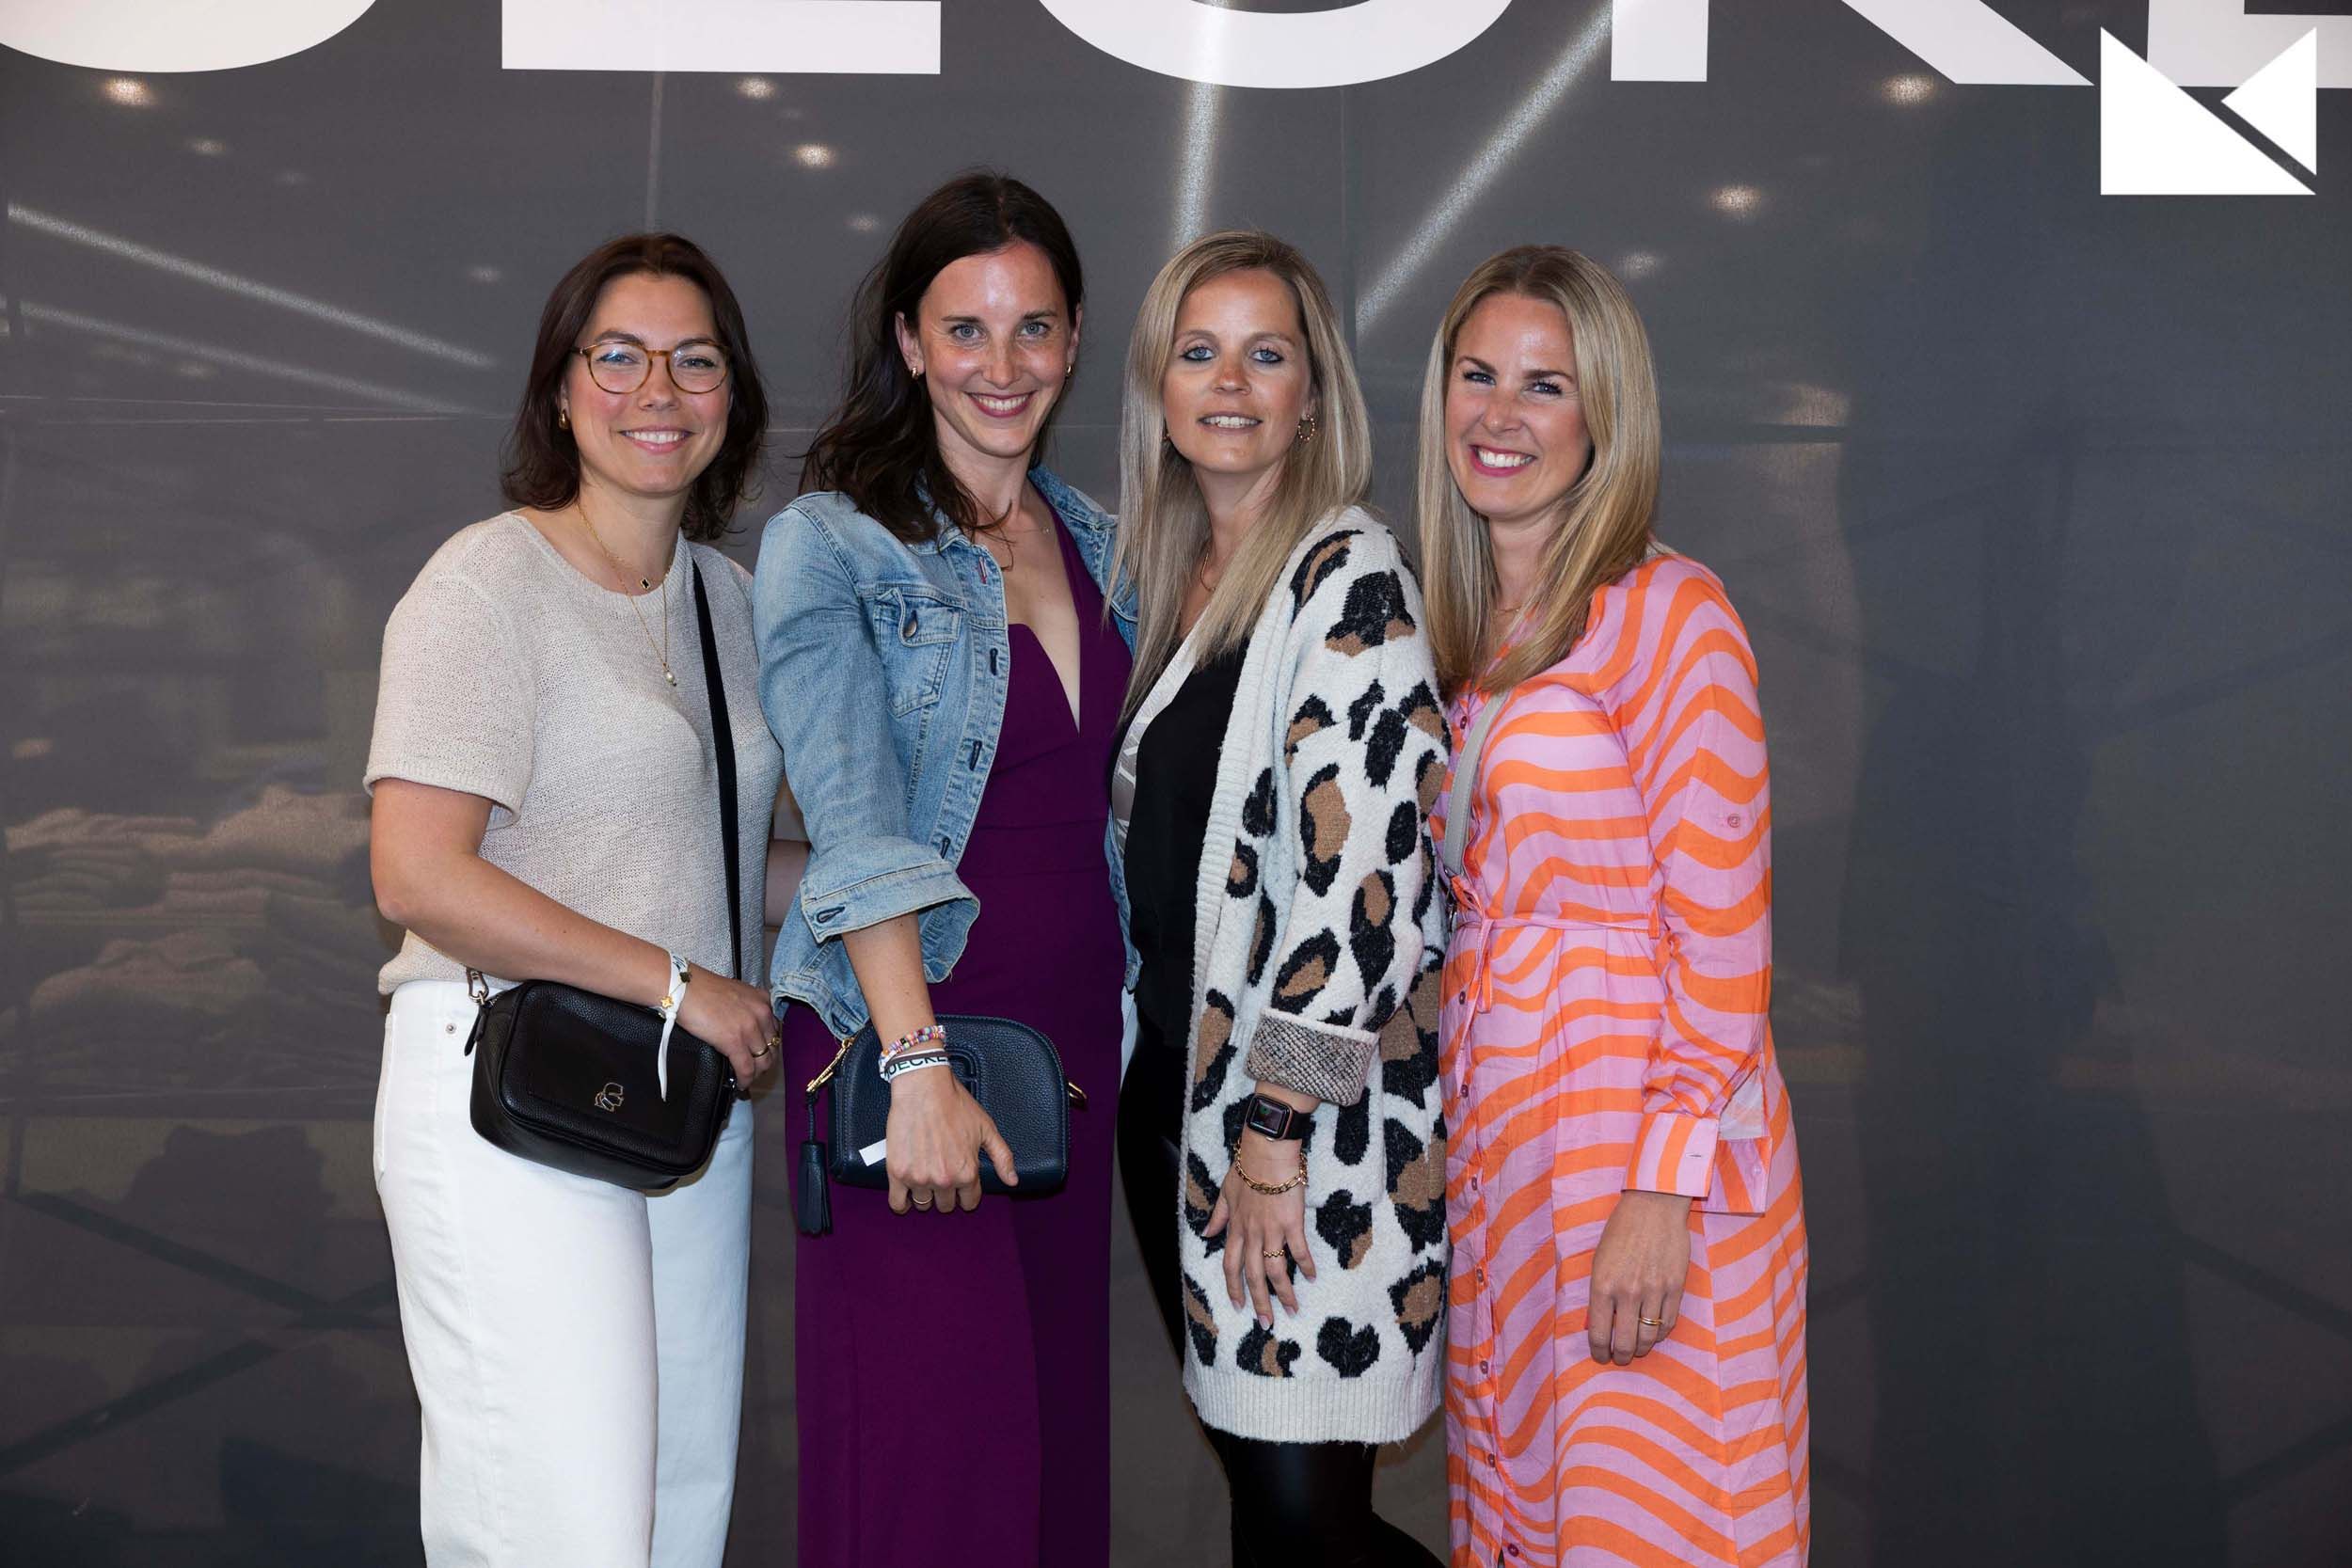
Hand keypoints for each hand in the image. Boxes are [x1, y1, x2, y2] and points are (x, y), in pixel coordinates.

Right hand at [673, 964, 779, 1092]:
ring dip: (756, 1073)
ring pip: (763, 1061)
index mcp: (762, 1000)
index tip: (761, 1053)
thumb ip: (744, 1008)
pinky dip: (745, 1079)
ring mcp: (750, 1028)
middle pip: (772, 1046)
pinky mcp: (735, 1042)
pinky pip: (746, 1068)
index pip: (774, 1029)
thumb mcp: (734, 993)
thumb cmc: (700, 989)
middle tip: (755, 1069)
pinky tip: (740, 1083)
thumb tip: (742, 1025)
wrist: (683, 988)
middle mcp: (761, 1013)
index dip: (768, 1045)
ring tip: (747, 1078)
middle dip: (764, 1060)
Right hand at [884, 1064, 1015, 1215]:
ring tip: (925, 1179)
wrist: (923, 1088)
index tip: (961, 1186)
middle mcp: (944, 1180)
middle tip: (941, 1176)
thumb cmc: (955, 1104)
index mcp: (967, 1172)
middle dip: (946, 1194)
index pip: (969, 1202)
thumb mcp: (986, 1129)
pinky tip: (905, 1198)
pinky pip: (897, 1203)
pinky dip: (901, 1204)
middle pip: (945, 1205)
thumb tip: (1012, 1180)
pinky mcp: (897, 1173)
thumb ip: (1002, 1157)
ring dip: (925, 1196)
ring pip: (923, 1204)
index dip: (966, 1194)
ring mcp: (919, 1178)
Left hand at [1205, 1129, 1315, 1327]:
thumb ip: (1218, 1216)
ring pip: (1275, 1270)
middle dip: (1259, 1302)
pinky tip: (1312, 1278)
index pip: (1231, 1266)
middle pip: (1253, 1276)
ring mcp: (1272, 1230)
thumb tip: (1206, 1233)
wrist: (1266, 1151)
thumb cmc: (1247, 1167)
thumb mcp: (1225, 1192)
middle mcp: (1252, 1234)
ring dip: (1283, 1293)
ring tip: (1292, 1310)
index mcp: (1236, 1228)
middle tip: (1266, 1323)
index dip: (1233, 1288)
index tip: (1238, 1306)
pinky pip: (1299, 1250)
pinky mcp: (1291, 1223)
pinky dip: (1306, 1265)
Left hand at [1588, 1188, 1691, 1363]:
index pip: (1598, 1333)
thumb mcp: (1599, 1259)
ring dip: (1641, 1348)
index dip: (1599, 1352)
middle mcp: (1628, 1292)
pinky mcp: (1676, 1287)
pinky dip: (1660, 1332)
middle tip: (1620, 1357)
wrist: (1653, 1206)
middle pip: (1625, 1342)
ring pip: (1648, 1337)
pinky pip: (1668, 1323)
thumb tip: (1599, 1323)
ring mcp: (1654, 1291)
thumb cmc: (1620, 1230)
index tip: (1601, 1356)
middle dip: (1621, 1356)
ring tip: (1636, 1347)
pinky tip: (1653, 1331)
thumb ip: (1600, 1292)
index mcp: (1603, 1284)